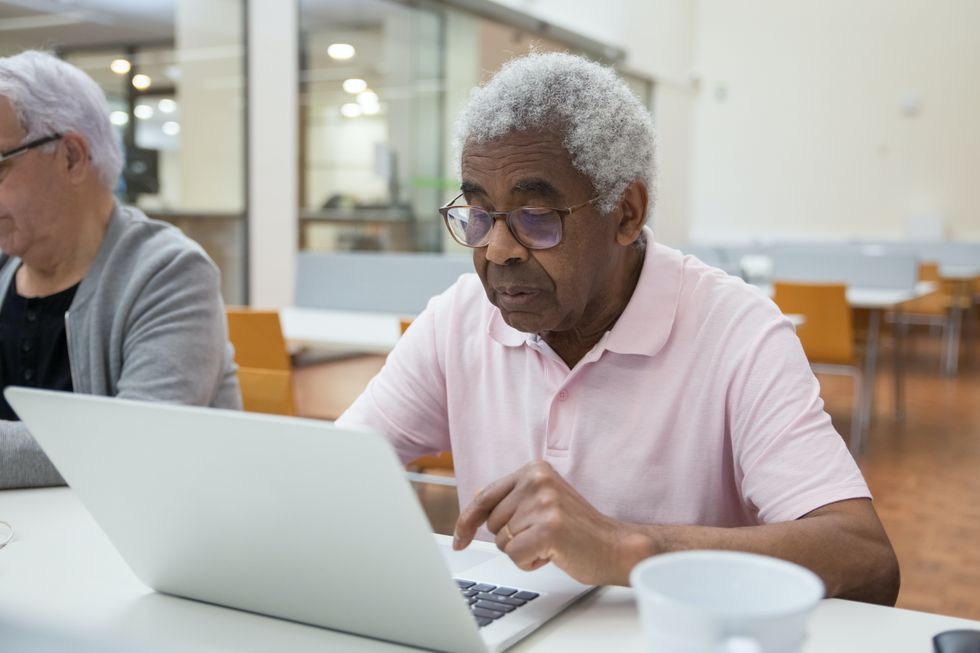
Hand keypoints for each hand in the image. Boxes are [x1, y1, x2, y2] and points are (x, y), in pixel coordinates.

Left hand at [452, 460, 642, 584]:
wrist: (615, 546)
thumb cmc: (578, 528)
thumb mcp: (543, 501)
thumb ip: (511, 497)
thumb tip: (477, 494)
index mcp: (534, 469)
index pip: (485, 497)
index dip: (466, 522)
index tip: (459, 540)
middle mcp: (538, 480)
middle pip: (492, 523)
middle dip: (511, 538)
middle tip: (541, 536)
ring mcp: (544, 503)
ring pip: (502, 541)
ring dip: (522, 551)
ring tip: (549, 544)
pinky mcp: (549, 529)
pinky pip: (514, 556)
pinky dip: (529, 562)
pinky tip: (551, 554)